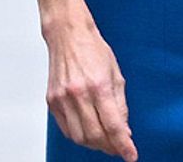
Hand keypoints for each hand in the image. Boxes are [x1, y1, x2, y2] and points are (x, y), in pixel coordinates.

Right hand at [45, 20, 136, 159]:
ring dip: (94, 143)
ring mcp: (62, 96)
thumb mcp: (116, 76)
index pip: (113, 127)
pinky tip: (86, 128)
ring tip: (102, 138)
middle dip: (110, 147)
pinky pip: (65, 128)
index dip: (124, 146)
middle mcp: (77, 93)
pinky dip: (78, 135)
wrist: (67, 33)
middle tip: (117, 146)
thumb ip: (120, 107)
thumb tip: (123, 132)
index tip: (130, 155)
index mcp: (98, 86)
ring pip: (79, 137)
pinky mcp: (51, 98)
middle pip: (95, 136)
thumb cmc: (91, 48)